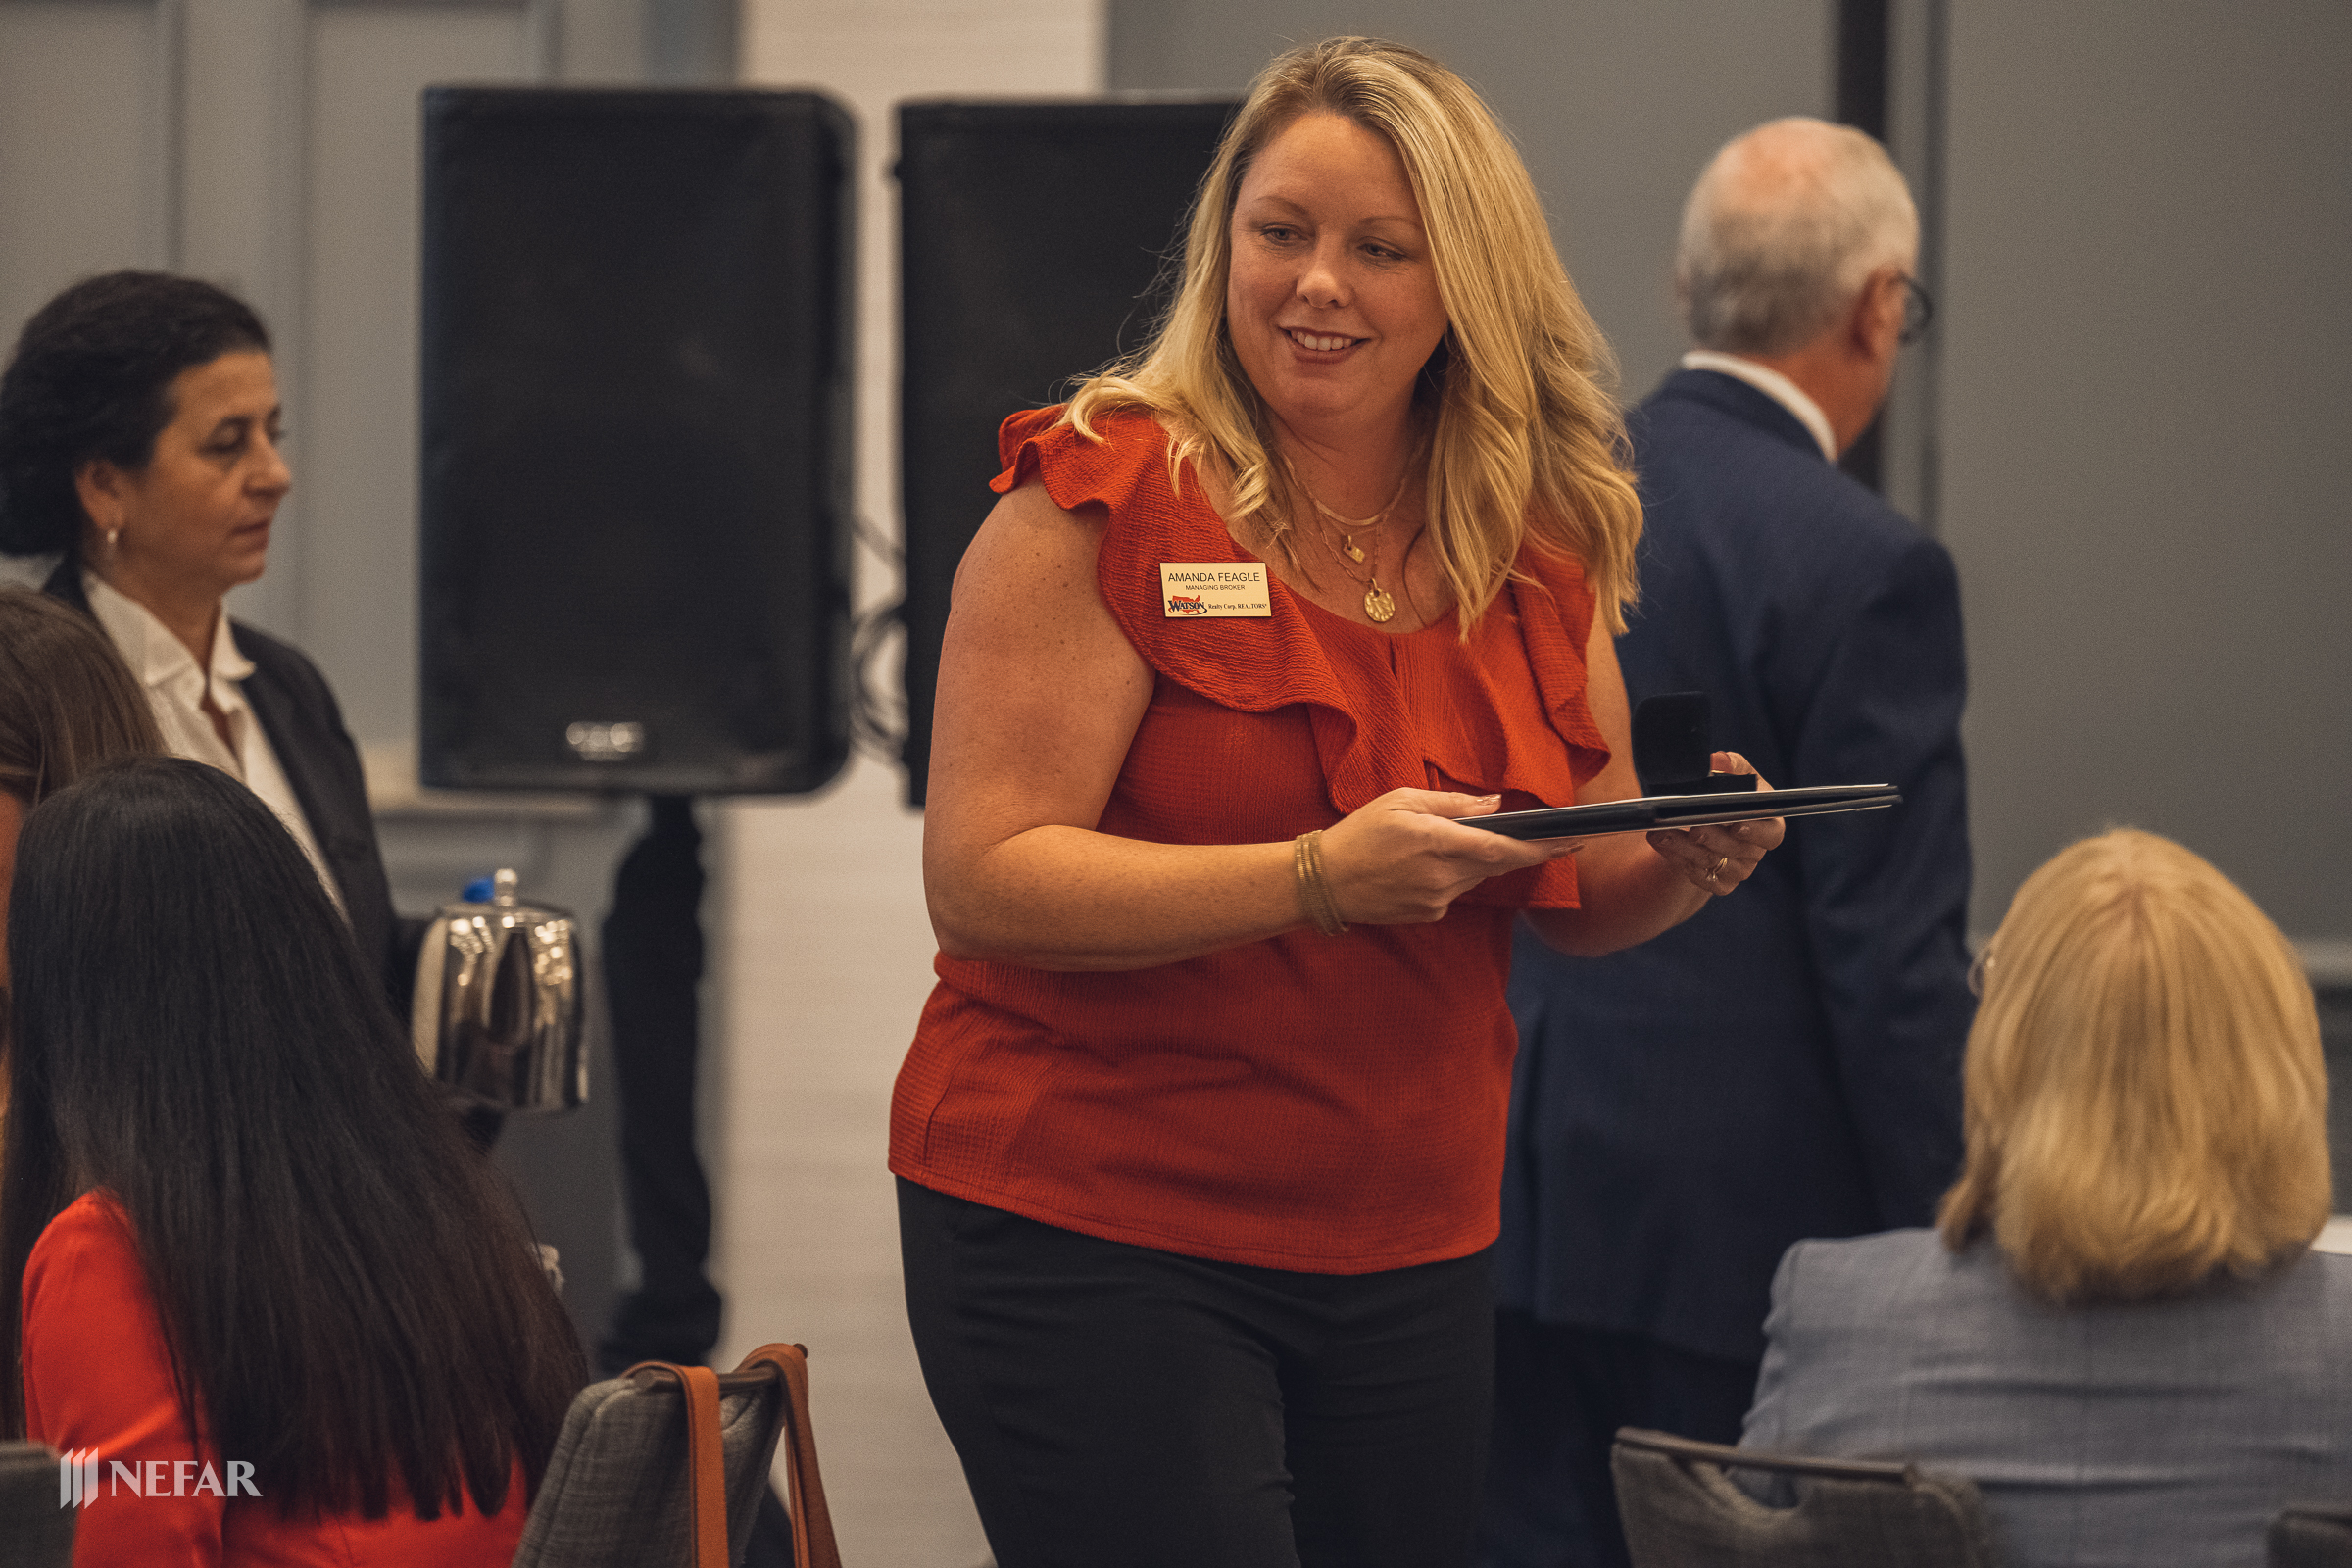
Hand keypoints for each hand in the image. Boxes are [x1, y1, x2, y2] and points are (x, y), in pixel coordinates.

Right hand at [1317, 789, 1579, 924]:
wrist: (1322, 884)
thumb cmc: (1358, 834)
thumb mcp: (1400, 801)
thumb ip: (1451, 803)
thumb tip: (1494, 804)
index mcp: (1435, 842)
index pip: (1502, 847)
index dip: (1541, 846)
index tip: (1571, 841)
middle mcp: (1442, 876)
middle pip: (1500, 863)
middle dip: (1530, 852)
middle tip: (1562, 841)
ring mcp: (1437, 900)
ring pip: (1478, 876)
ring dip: (1484, 859)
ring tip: (1464, 841)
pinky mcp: (1429, 915)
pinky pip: (1457, 890)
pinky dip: (1456, 874)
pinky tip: (1427, 864)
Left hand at [1644, 751, 1782, 896]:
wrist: (1702, 822)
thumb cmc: (1725, 795)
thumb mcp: (1731, 774)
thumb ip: (1731, 765)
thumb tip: (1719, 760)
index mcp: (1767, 823)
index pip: (1771, 833)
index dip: (1756, 831)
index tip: (1736, 824)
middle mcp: (1755, 850)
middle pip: (1737, 849)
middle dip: (1713, 837)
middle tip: (1693, 826)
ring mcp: (1738, 869)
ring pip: (1712, 862)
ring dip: (1685, 847)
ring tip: (1662, 831)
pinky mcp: (1718, 883)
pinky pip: (1699, 876)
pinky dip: (1677, 858)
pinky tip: (1662, 843)